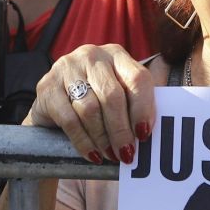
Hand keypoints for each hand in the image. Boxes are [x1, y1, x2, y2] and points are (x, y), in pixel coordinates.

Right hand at [25, 43, 156, 164]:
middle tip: (127, 153)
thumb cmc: (97, 100)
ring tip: (110, 155)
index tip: (144, 135)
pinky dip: (83, 141)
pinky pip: (69, 119)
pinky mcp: (47, 86)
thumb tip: (163, 120)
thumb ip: (141, 101)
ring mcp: (67, 67)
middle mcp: (92, 55)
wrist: (54, 104)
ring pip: (90, 109)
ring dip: (103, 138)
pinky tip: (93, 154)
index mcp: (116, 54)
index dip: (143, 109)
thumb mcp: (121, 93)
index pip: (137, 78)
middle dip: (121, 130)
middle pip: (112, 95)